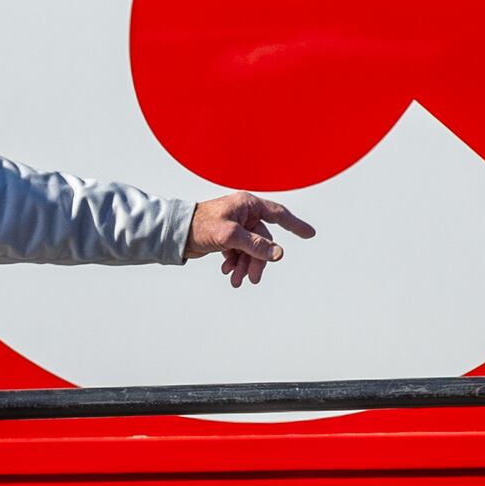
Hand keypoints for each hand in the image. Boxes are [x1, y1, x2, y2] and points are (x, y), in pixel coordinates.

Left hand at [184, 191, 315, 286]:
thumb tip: (277, 254)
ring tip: (235, 280)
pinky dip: (235, 263)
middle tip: (252, 279)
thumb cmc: (199, 225)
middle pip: (262, 240)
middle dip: (257, 261)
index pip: (278, 214)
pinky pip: (238, 252)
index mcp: (247, 204)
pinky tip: (227, 272)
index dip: (295, 225)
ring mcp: (235, 226)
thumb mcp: (229, 235)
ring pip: (250, 249)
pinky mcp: (225, 238)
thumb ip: (255, 245)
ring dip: (245, 265)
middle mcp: (243, 214)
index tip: (310, 234)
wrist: (174, 233)